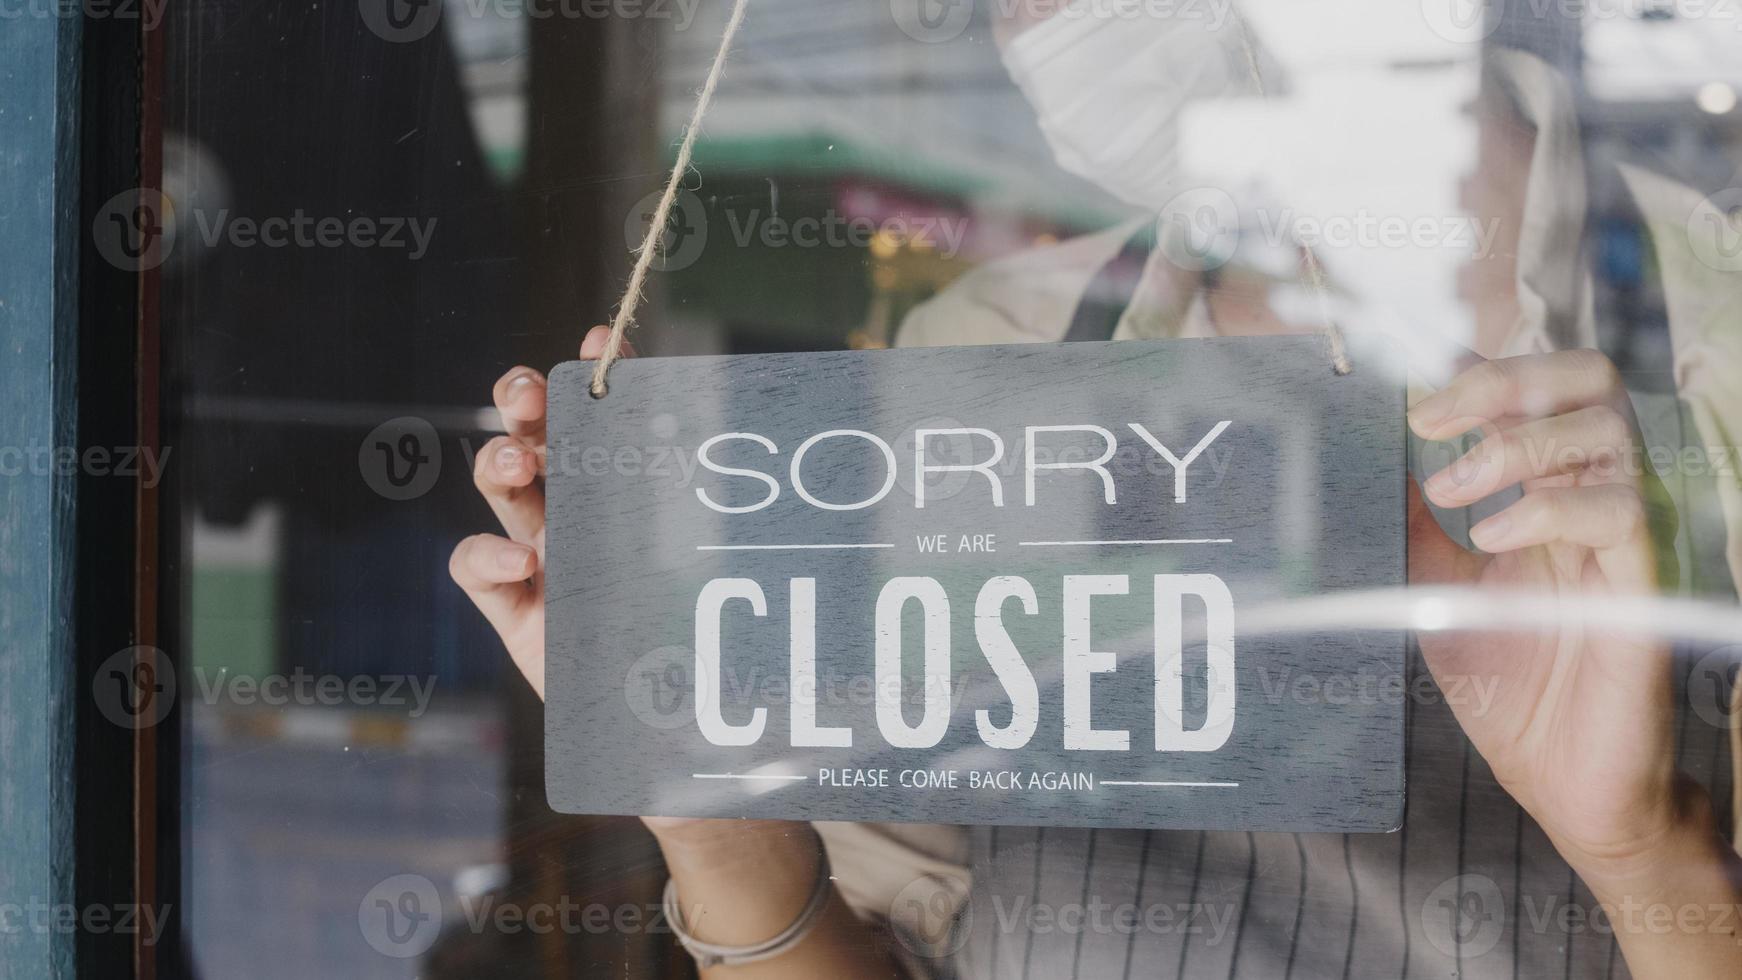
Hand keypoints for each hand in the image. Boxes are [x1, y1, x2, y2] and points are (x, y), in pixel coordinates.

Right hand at [451, 329, 890, 974]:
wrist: (700, 747)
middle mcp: (590, 510)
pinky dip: (485, 558)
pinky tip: (518, 566)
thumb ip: (771, 524)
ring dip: (501, 464)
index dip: (603, 371)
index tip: (605, 337)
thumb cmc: (732, 650)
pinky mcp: (520, 615)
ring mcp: (550, 559)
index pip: (615, 413)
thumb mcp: (756, 576)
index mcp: (642, 487)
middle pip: (542, 435)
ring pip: (505, 491)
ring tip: (519, 465)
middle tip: (533, 393)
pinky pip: (477, 571)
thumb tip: (839, 461)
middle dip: (527, 402)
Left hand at [1408, 349, 1697, 880]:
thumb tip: (1362, 458)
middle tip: (1430, 421)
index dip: (1478, 370)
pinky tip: (1496, 537)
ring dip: (1516, 443)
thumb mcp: (1433, 584)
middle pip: (1587, 377)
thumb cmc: (1506, 683)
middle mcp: (1593, 495)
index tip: (1407, 397)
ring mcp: (1624, 535)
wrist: (1558, 777)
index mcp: (1546, 486)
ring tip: (1453, 490)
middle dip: (1504, 380)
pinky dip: (1551, 507)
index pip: (1537, 385)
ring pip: (1607, 429)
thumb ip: (1411, 521)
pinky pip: (1621, 511)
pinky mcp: (1643, 582)